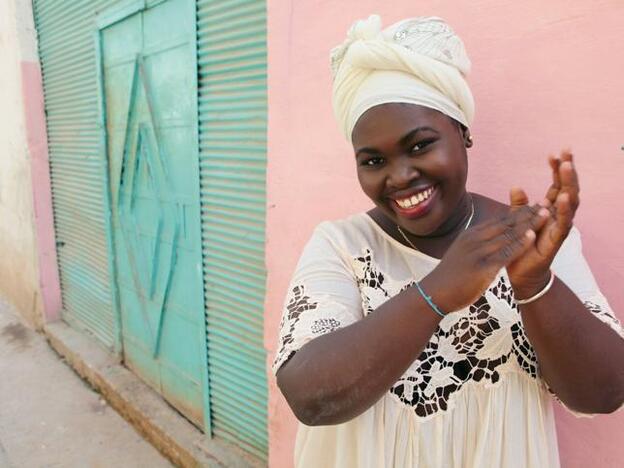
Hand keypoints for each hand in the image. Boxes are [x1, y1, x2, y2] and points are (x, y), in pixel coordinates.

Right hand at [422, 206, 545, 312]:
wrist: (435, 292)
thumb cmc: (448, 276)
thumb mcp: (461, 253)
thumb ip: (474, 245)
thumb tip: (486, 240)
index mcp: (470, 235)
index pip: (498, 221)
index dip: (517, 213)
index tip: (532, 206)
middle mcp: (474, 240)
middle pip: (505, 224)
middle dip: (526, 214)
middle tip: (545, 204)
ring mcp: (478, 252)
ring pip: (508, 235)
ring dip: (529, 224)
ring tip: (545, 214)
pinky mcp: (482, 267)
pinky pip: (505, 253)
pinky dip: (520, 244)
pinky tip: (533, 236)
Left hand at [506, 151, 579, 297]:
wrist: (519, 274)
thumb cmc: (519, 246)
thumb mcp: (516, 221)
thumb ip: (518, 205)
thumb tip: (516, 186)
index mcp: (548, 209)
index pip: (556, 185)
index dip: (556, 169)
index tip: (554, 153)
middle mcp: (558, 216)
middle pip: (567, 188)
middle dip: (568, 170)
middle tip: (567, 151)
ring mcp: (559, 227)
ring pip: (570, 202)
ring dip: (568, 184)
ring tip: (567, 167)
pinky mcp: (556, 240)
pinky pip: (563, 223)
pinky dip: (563, 209)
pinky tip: (562, 196)